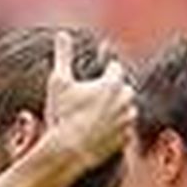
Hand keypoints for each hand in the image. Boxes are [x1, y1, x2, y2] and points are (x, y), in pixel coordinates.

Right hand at [44, 30, 135, 171]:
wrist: (68, 152)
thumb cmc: (62, 115)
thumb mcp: (59, 83)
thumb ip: (63, 56)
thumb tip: (62, 34)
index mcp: (113, 83)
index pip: (114, 68)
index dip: (103, 71)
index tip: (94, 77)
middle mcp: (126, 100)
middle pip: (122, 88)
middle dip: (110, 91)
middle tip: (91, 99)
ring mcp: (127, 120)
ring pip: (124, 109)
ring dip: (114, 110)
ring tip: (94, 117)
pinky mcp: (126, 139)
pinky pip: (123, 130)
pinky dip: (114, 129)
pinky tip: (97, 132)